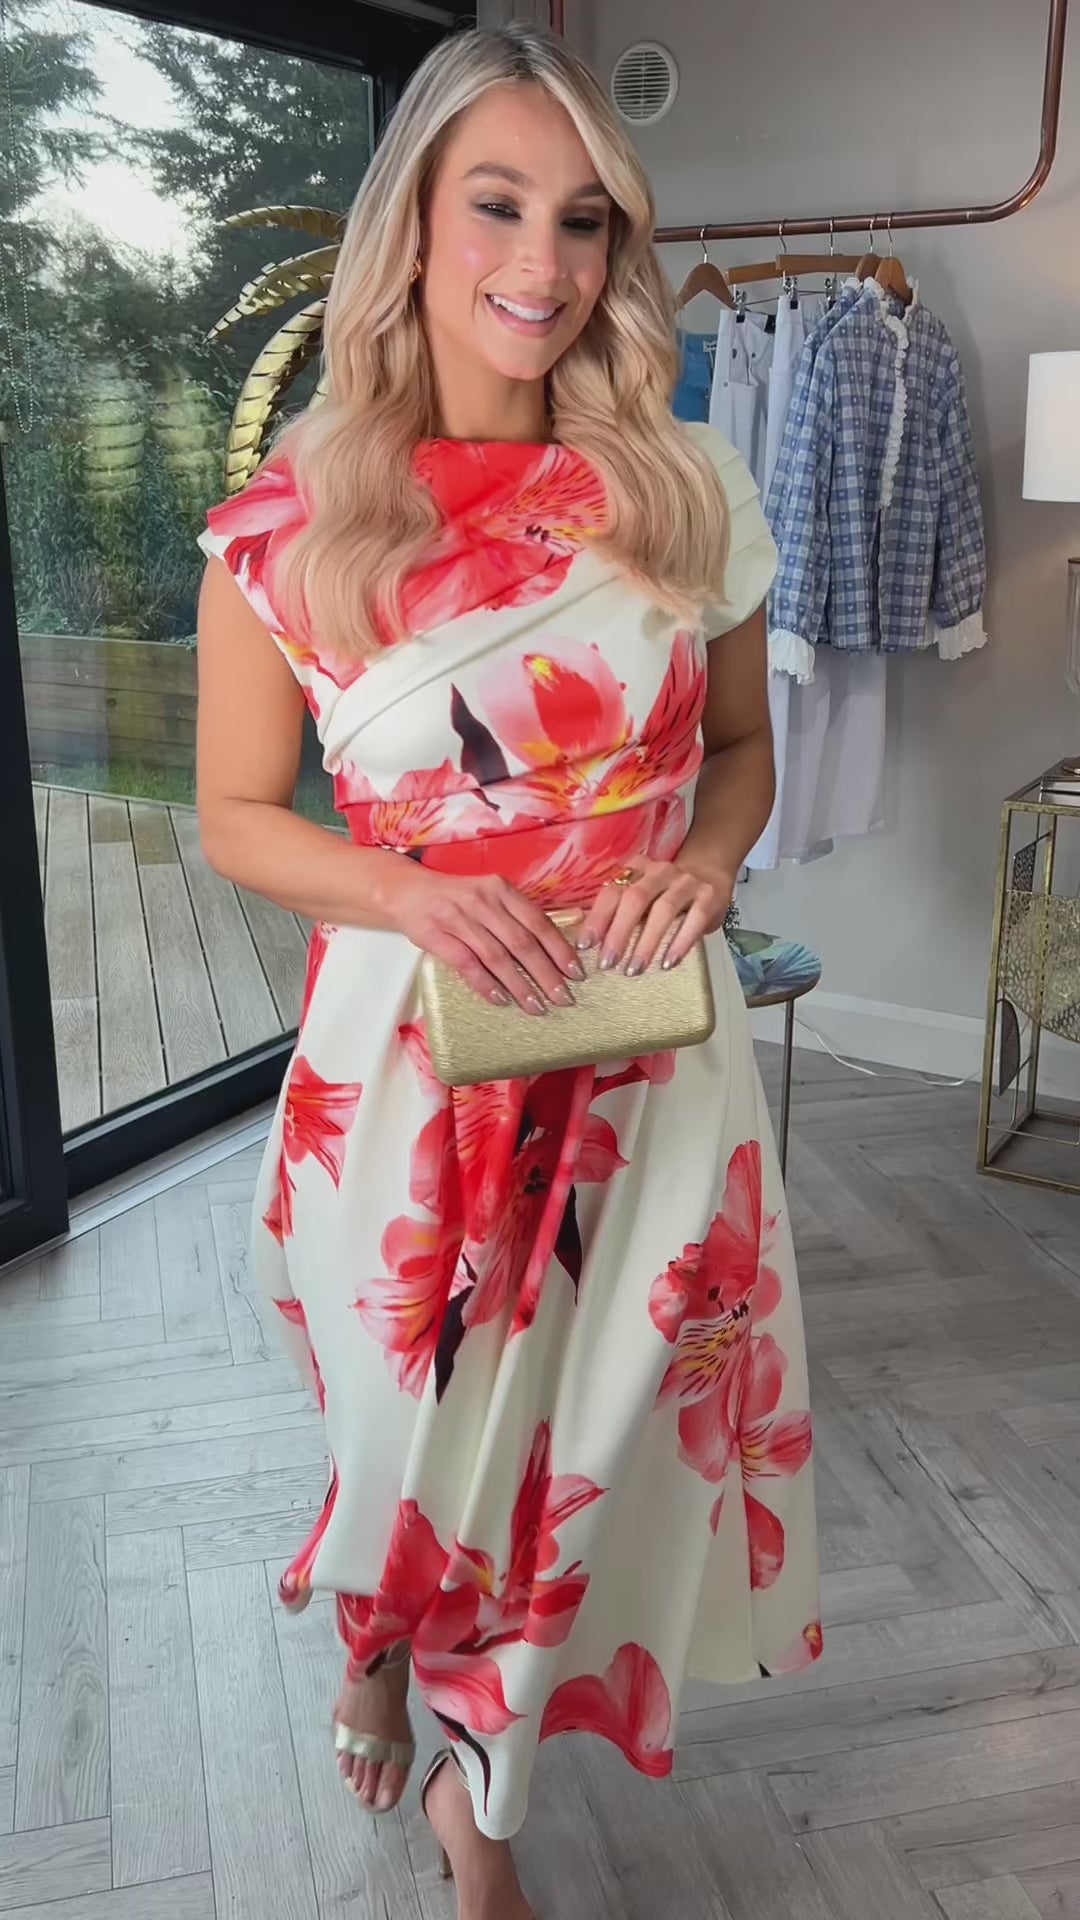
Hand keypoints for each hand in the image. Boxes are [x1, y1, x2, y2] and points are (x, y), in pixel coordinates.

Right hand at [390, 867, 584, 1013]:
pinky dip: (486, 984)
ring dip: (520, 985)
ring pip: (497, 957)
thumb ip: (515, 916)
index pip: (538, 922)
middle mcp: (482, 901)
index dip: (559, 949)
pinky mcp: (436, 935)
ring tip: (537, 1007)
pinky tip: (502, 1000)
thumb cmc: (456, 899)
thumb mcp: (489, 896)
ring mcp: (458, 918)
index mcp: (501, 889)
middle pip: (522, 943)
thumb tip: (552, 951)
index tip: (576, 973)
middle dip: (546, 974)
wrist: (408, 892)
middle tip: (563, 998)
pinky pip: (467, 964)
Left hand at [580, 858, 732, 974]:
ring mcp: (686, 882)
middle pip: (635, 899)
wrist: (709, 874)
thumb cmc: (665, 893)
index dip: (597, 919)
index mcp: (637, 869)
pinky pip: (694, 920)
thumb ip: (619, 910)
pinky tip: (667, 963)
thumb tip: (589, 942)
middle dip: (619, 933)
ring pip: (664, 910)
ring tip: (635, 969)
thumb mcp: (642, 894)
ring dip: (647, 942)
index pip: (612, 891)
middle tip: (608, 963)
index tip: (585, 945)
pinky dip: (679, 943)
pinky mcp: (709, 896)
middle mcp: (660, 871)